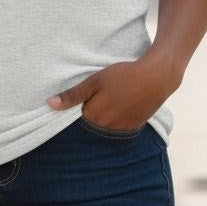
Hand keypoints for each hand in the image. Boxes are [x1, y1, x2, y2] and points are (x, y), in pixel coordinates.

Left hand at [46, 57, 178, 131]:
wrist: (157, 78)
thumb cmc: (124, 76)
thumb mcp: (95, 81)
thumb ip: (73, 95)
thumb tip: (50, 105)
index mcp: (94, 117)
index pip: (77, 119)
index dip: (78, 107)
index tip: (82, 98)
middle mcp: (107, 128)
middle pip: (91, 125)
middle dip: (90, 113)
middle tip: (99, 95)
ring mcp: (122, 129)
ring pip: (105, 127)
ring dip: (104, 117)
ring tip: (111, 99)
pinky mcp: (134, 127)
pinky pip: (119, 127)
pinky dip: (117, 118)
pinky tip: (121, 104)